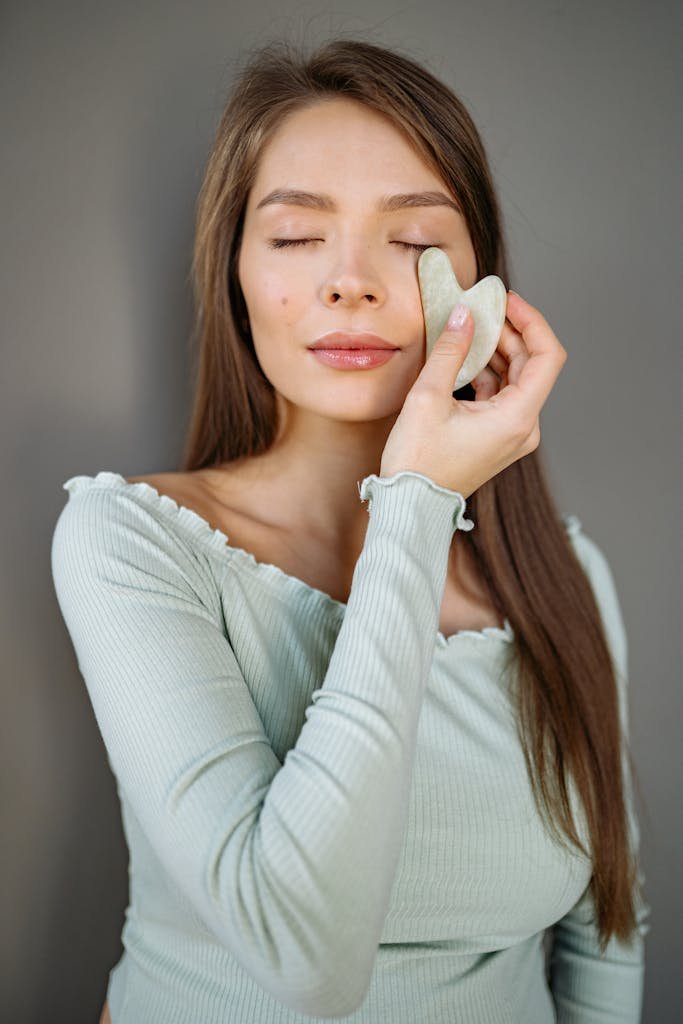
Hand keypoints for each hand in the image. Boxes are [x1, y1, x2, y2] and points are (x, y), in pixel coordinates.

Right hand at [379, 292, 567, 498]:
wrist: (411, 505)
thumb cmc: (418, 462)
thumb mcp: (427, 397)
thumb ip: (450, 350)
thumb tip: (464, 315)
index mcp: (518, 418)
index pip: (547, 356)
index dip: (532, 322)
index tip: (506, 302)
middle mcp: (525, 427)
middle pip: (532, 365)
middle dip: (509, 333)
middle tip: (480, 309)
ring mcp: (514, 435)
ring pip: (517, 379)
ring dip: (497, 351)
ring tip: (469, 329)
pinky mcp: (498, 438)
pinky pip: (503, 396)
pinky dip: (488, 373)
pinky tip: (464, 358)